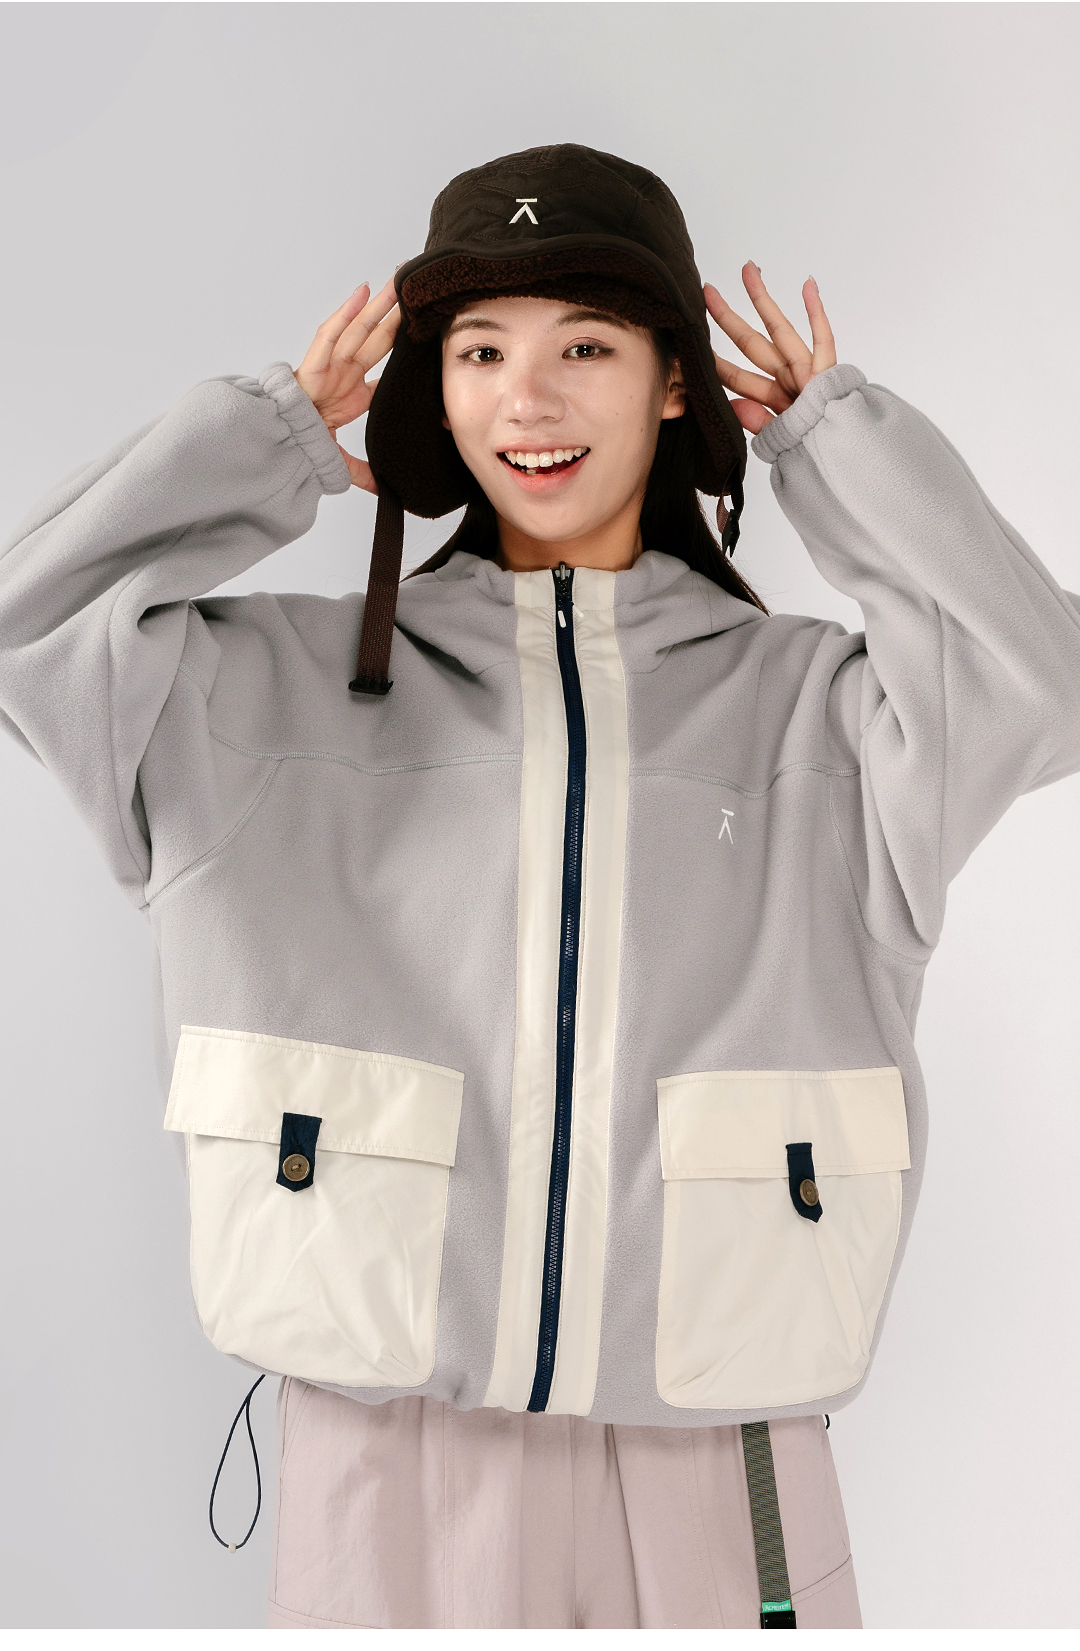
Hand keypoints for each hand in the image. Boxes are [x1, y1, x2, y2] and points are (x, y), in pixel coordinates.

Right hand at [294, 277, 400, 490]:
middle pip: (377, 339)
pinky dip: (345, 313)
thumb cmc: (299, 447)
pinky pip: (330, 334)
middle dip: (397, 316)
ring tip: (399, 280)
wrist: (276, 451)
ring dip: (379, 305)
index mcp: (353, 393)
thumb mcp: (340, 461)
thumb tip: (385, 491)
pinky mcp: (312, 366)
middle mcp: (343, 374)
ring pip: (359, 329)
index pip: (387, 369)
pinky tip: (363, 292)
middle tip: (419, 292)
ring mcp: (329, 367)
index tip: (429, 339)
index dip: (406, 353)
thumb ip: (362, 472)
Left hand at [704, 264, 835, 435]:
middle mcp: (787, 378)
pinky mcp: (828, 372)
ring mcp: (807, 371)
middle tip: (706, 292)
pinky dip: (817, 312)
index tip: (692, 344)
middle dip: (727, 317)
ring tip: (749, 270)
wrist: (845, 454)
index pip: (736, 376)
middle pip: (750, 342)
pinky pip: (823, 339)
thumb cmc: (815, 448)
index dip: (713, 360)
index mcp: (773, 397)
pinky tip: (808, 285)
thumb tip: (733, 406)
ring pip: (780, 328)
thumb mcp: (780, 440)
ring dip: (763, 299)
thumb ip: (757, 422)